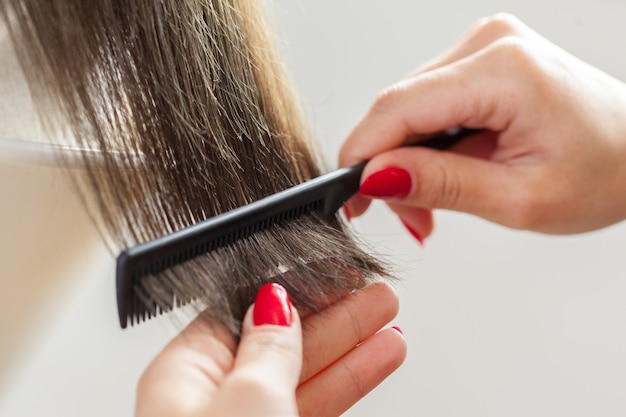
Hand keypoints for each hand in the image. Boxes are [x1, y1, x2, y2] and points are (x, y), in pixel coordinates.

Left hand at [135, 282, 405, 416]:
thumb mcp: (246, 405)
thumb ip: (267, 349)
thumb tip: (274, 304)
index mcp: (183, 379)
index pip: (241, 313)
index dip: (290, 289)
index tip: (329, 272)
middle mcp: (212, 404)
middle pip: (282, 341)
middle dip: (332, 313)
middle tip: (372, 290)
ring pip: (307, 375)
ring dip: (351, 345)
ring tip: (389, 319)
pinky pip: (318, 406)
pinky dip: (350, 380)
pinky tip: (377, 359)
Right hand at [340, 13, 625, 237]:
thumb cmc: (605, 173)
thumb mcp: (519, 197)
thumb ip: (442, 183)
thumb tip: (377, 176)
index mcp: (503, 70)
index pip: (399, 107)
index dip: (362, 154)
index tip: (347, 197)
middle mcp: (489, 44)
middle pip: (399, 107)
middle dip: (389, 165)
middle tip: (407, 217)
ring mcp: (486, 47)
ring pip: (409, 107)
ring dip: (407, 158)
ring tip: (431, 204)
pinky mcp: (483, 60)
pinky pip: (430, 102)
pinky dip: (426, 143)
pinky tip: (442, 171)